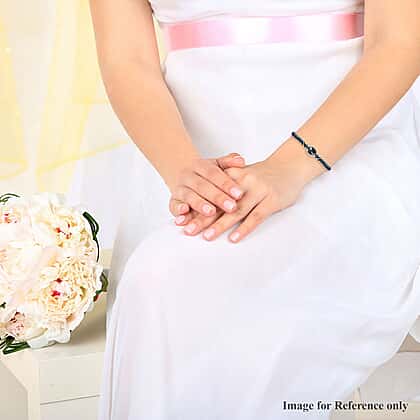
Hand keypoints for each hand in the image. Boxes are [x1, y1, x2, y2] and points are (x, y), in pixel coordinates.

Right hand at [168, 153, 245, 223]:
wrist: (180, 173)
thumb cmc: (205, 173)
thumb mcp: (217, 165)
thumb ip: (228, 162)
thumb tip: (241, 160)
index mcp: (200, 166)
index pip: (214, 174)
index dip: (226, 184)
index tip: (239, 194)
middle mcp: (188, 176)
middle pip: (202, 186)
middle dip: (217, 197)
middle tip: (231, 207)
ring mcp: (179, 189)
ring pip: (189, 196)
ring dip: (200, 205)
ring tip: (211, 212)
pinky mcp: (173, 201)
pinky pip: (174, 206)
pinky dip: (178, 210)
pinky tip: (185, 213)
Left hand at [183, 149, 316, 241]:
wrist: (289, 165)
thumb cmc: (262, 175)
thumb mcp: (240, 174)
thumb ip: (223, 188)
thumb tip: (201, 207)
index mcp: (232, 176)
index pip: (210, 194)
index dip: (195, 208)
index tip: (181, 220)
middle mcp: (243, 182)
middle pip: (219, 203)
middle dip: (202, 218)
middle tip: (188, 231)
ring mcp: (258, 191)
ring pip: (236, 211)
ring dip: (220, 224)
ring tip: (206, 236)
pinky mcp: (271, 200)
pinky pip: (256, 217)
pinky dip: (244, 228)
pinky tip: (234, 238)